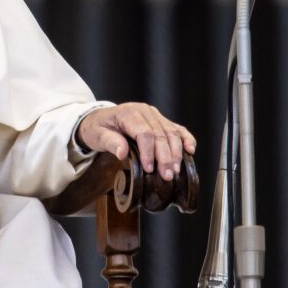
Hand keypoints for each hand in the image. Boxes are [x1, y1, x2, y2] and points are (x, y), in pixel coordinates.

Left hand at [76, 102, 195, 180]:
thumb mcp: (97, 135)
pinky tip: (190, 150)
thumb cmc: (97, 128)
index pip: (144, 133)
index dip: (149, 152)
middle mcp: (144, 111)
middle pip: (160, 134)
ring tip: (175, 170)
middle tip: (167, 176)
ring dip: (176, 153)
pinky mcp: (160, 120)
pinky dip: (185, 138)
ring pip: (171, 132)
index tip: (149, 169)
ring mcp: (154, 115)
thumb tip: (123, 153)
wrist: (98, 119)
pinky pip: (176, 128)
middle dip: (165, 157)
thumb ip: (111, 143)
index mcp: (128, 113)